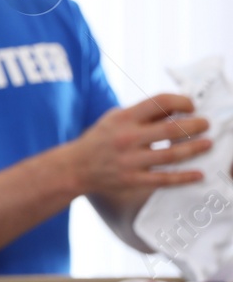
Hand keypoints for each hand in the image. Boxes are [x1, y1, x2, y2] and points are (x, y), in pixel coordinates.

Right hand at [68, 94, 210, 197]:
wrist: (74, 167)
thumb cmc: (100, 139)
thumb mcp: (116, 118)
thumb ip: (144, 114)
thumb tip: (178, 109)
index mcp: (124, 118)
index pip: (160, 102)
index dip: (182, 101)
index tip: (192, 106)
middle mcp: (127, 138)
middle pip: (171, 129)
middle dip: (195, 125)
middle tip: (206, 124)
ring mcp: (130, 161)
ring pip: (171, 155)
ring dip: (194, 149)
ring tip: (207, 144)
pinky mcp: (131, 180)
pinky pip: (163, 179)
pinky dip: (183, 177)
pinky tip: (198, 174)